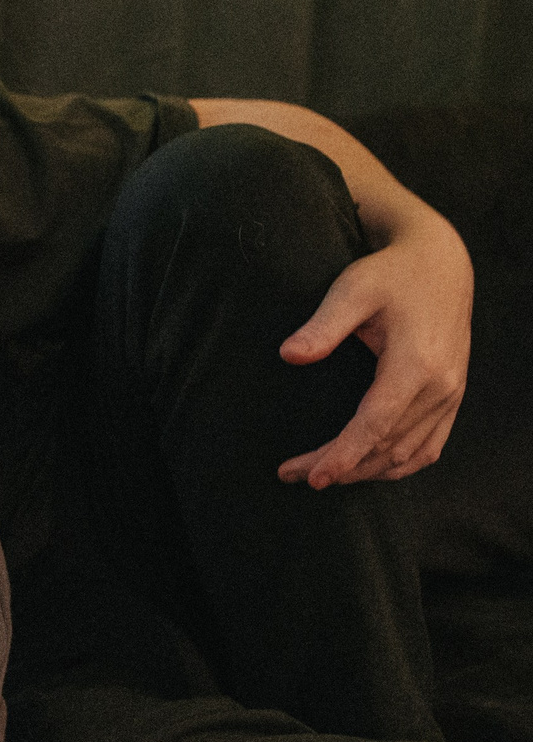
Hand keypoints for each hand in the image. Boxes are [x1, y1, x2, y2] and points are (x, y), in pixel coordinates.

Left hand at [276, 212, 471, 488]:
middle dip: (340, 467)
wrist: (440, 264)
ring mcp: (451, 393)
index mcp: (416, 363)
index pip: (376, 424)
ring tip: (319, 475)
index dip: (344, 455)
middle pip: (386, 445)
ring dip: (365, 471)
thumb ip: (322, 326)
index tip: (312, 477)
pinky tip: (366, 469)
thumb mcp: (352, 290)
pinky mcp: (452, 395)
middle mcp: (440, 386)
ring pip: (408, 454)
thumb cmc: (391, 275)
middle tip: (293, 475)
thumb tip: (288, 356)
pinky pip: (429, 446)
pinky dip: (398, 465)